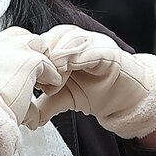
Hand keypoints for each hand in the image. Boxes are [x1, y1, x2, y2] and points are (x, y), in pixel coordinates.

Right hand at [0, 27, 58, 155]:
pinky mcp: (32, 61)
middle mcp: (3, 45)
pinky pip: (50, 65)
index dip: (24, 49)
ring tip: (45, 81)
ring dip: (46, 62)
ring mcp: (18, 50)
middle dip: (37, 53)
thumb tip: (19, 99)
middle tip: (38, 74)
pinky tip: (50, 90)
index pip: (13, 36)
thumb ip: (6, 82)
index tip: (27, 66)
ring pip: (42, 46)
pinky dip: (53, 78)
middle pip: (30, 38)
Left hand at [29, 25, 155, 139]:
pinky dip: (78, 58)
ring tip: (55, 81)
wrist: (127, 98)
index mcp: (64, 47)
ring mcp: (94, 43)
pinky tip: (69, 71)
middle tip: (41, 82)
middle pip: (52, 37)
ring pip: (69, 39)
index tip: (29, 78)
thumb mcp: (66, 98)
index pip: (42, 42)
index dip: (33, 58)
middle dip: (43, 58)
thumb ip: (46, 104)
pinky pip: (91, 49)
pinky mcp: (109, 52)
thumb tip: (27, 118)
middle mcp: (78, 40)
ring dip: (58, 59)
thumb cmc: (98, 92)